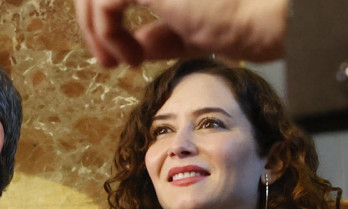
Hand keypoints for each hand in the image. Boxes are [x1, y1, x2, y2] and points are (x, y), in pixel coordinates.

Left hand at [75, 0, 287, 66]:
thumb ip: (156, 35)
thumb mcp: (183, 32)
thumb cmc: (233, 24)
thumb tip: (131, 47)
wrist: (256, 23)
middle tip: (107, 63)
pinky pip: (104, 5)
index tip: (113, 59)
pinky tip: (131, 58)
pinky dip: (108, 35)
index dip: (100, 18)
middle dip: (91, 25)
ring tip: (118, 62)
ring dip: (96, 32)